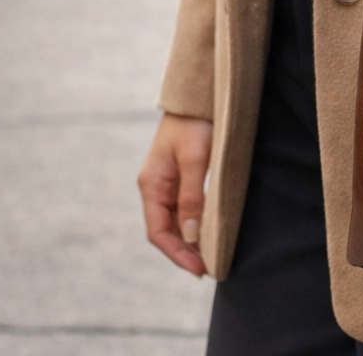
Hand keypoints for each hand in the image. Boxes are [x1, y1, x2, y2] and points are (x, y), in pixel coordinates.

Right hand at [138, 113, 212, 276]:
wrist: (198, 95)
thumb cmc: (195, 124)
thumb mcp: (195, 159)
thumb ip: (192, 197)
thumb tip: (191, 236)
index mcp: (152, 185)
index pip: (159, 232)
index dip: (177, 253)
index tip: (199, 268)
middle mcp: (155, 186)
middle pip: (166, 229)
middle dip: (185, 251)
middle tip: (209, 266)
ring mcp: (166, 181)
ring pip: (175, 220)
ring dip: (190, 239)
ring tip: (210, 254)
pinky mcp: (180, 174)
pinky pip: (183, 207)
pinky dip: (194, 222)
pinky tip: (208, 229)